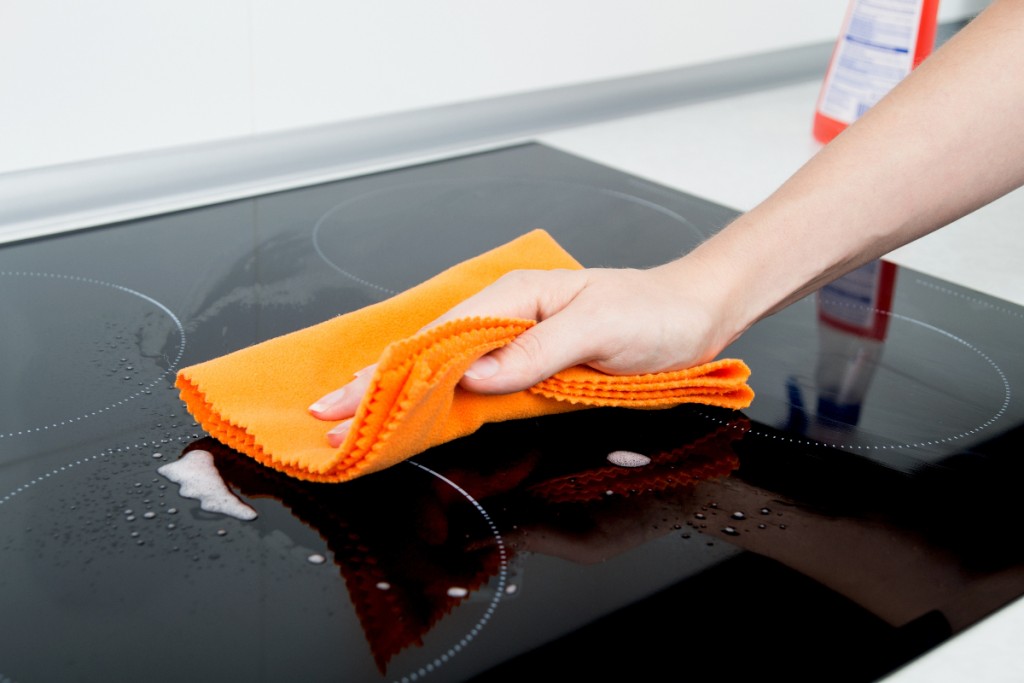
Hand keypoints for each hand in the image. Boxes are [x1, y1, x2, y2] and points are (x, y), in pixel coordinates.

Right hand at [308, 261, 741, 446]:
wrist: (691, 316)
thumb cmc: (651, 313)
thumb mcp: (596, 327)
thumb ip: (536, 351)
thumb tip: (475, 376)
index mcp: (513, 297)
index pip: (437, 337)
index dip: (390, 372)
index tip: (351, 399)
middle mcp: (505, 316)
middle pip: (427, 352)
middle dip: (376, 383)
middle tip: (327, 417)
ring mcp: (514, 341)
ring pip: (442, 368)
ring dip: (397, 393)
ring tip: (353, 418)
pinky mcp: (529, 365)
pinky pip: (473, 382)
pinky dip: (436, 397)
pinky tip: (412, 411)